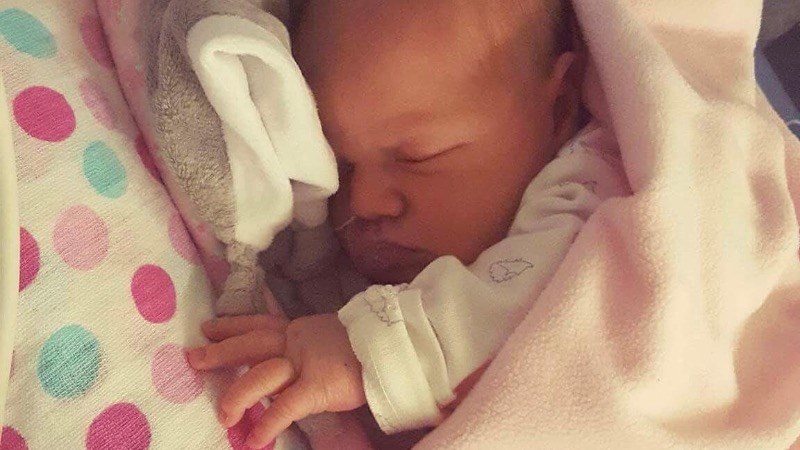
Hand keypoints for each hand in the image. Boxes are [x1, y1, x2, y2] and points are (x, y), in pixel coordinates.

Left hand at [188, 314, 365, 447]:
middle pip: (252, 344)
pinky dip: (269, 423)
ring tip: (223, 416)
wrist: (394, 349)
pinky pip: (287, 406)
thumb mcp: (330, 340)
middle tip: (194, 358)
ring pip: (263, 375)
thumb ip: (309, 348)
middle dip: (221, 352)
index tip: (208, 328)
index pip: (259, 324)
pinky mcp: (319, 387)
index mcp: (300, 331)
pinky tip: (254, 439)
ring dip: (238, 395)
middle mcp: (298, 343)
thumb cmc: (366, 348)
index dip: (232, 326)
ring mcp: (307, 364)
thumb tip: (291, 361)